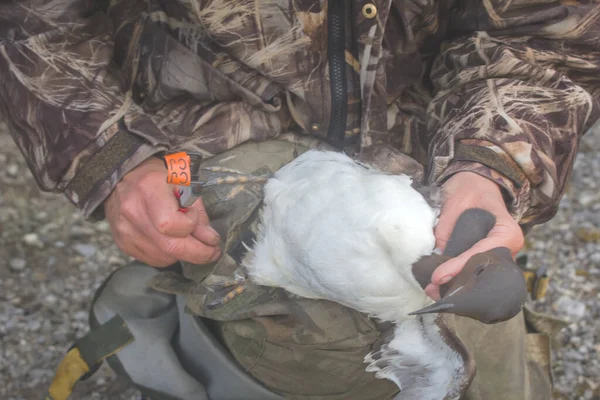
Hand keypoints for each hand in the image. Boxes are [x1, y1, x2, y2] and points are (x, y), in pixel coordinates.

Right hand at [104, 157, 220, 266]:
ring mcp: (125, 230)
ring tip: (190, 241)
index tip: (197, 218)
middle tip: (213, 252)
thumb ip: (198, 212)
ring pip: (164, 257)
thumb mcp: (184, 185)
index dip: (191, 225)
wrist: (125, 179)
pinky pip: (153, 259)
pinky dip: (169, 255)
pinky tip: (172, 242)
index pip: (172, 223)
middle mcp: (133, 212)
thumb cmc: (159, 179)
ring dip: (184, 254)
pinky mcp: (123, 243)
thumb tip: (210, 238)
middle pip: (170, 247)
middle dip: (199, 253)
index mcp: (149, 189)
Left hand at [425, 172, 523, 299]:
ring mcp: (498, 259)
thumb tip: (436, 258)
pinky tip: (438, 288)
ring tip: (432, 291)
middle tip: (432, 290)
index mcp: (507, 232)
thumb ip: (446, 231)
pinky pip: (475, 277)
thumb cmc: (469, 190)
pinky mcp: (487, 262)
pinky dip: (457, 283)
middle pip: (484, 274)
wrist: (474, 185)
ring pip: (480, 280)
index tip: (438, 277)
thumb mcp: (455, 204)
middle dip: (458, 285)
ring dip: (456, 288)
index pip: (482, 254)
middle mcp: (508, 250)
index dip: (459, 267)